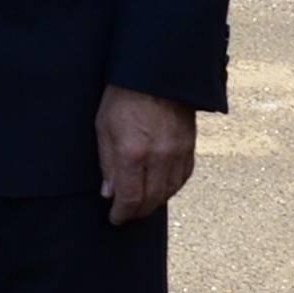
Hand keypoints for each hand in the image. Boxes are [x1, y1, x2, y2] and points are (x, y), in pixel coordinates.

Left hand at [94, 87, 198, 225]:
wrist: (157, 73)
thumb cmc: (124, 96)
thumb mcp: (104, 127)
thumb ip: (107, 163)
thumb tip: (109, 193)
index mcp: (133, 153)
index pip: (130, 199)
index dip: (122, 214)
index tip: (115, 219)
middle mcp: (158, 157)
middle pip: (151, 200)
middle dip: (137, 212)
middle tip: (126, 215)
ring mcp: (177, 153)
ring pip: (169, 191)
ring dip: (155, 202)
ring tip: (142, 204)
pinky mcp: (190, 146)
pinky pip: (183, 177)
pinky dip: (171, 187)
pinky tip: (161, 188)